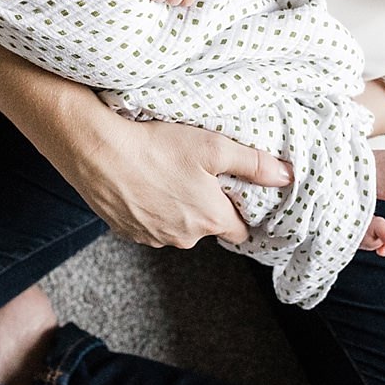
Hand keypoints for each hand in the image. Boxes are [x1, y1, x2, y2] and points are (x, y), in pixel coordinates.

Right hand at [53, 102, 289, 248]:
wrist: (97, 151)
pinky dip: (150, 207)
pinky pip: (149, 224)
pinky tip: (143, 181)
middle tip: (195, 171)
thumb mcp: (214, 147)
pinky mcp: (128, 232)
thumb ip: (254, 164)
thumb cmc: (157, 146)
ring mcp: (154, 239)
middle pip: (207, 227)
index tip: (234, 191)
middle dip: (206, 205)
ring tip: (165, 173)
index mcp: (211, 220)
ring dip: (177, 206)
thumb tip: (288, 177)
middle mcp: (185, 238)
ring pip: (177, 226)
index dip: (240, 211)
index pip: (241, 231)